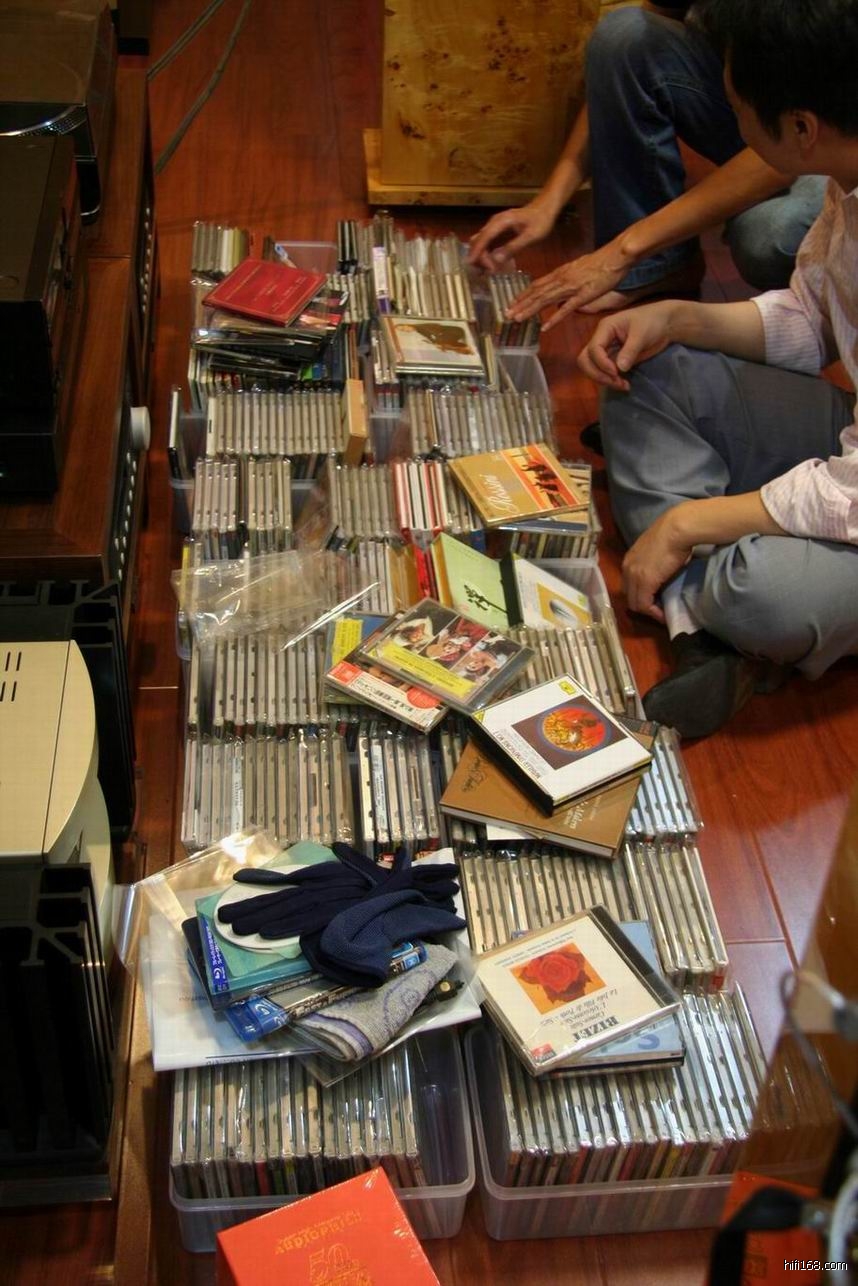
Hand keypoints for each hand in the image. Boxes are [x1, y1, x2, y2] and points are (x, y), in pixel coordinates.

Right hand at [467, 199, 555, 268]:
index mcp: (501, 221)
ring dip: (482, 256)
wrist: (544, 208)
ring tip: (491, 270)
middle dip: (480, 257)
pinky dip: (486, 254)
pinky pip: (486, 243)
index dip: (478, 254)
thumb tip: (496, 259)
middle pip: (478, 241)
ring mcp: (494, 226)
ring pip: (480, 242)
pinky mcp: (496, 230)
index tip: (479, 268)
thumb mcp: (531, 236)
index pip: (483, 238)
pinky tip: (493, 263)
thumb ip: (514, 247)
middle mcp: (494, 222)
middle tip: (490, 271)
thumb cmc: (541, 220)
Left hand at [505, 241, 634, 327]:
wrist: (615, 256)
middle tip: (506, 314)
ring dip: (530, 310)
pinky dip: (554, 318)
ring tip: (517, 319)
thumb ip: (566, 280)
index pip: (536, 285)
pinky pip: (566, 309)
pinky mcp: (583, 295)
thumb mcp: (578, 269)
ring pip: (545, 300)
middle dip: (520, 304)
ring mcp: (571, 288)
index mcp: (560, 273)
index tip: (511, 303)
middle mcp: (561, 279)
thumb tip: (559, 291)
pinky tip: (544, 327)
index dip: (522, 295)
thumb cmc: (600, 263)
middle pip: (536, 293)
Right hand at [576, 301, 675, 390]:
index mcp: (605, 328)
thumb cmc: (652, 321)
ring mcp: (607, 351)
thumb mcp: (642, 334)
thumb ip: (630, 350)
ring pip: (592, 368)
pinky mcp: (614, 360)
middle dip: (597, 374)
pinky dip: (611, 381)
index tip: (616, 372)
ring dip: (603, 380)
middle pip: (585, 360)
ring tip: (622, 385)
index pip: (593, 349)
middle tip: (616, 381)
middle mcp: (602, 340)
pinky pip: (605, 373)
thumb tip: (620, 369)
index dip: (601, 363)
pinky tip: (624, 384)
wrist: (665, 324)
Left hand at [622, 507, 693, 622]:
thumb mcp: (657, 549)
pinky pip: (644, 605)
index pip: (628, 585)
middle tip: (658, 609)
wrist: (677, 528)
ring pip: (635, 603)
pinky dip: (653, 613)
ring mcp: (634, 576)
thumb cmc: (673, 534)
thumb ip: (653, 562)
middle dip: (642, 605)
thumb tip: (662, 572)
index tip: (655, 600)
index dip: (640, 595)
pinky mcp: (645, 582)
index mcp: (629, 560)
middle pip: (629, 596)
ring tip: (661, 614)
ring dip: (648, 611)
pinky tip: (663, 615)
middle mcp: (627, 568)